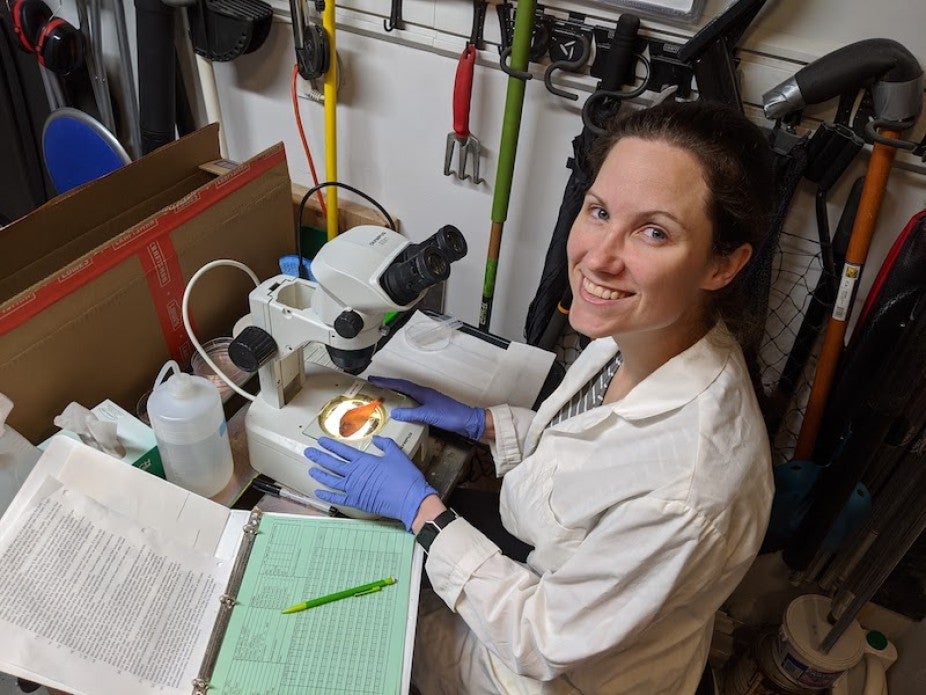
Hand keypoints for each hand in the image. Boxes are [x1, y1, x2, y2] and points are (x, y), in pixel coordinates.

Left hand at [305, 436, 436, 530]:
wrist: (410, 499)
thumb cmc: (405, 476)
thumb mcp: (397, 454)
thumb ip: (385, 444)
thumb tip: (377, 439)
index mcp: (364, 461)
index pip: (342, 451)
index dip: (330, 445)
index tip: (321, 441)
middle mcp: (355, 474)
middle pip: (332, 463)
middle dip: (319, 457)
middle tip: (309, 452)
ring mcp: (353, 489)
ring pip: (331, 480)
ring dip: (320, 474)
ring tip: (311, 470)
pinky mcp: (356, 501)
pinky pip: (337, 498)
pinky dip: (327, 496)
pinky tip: (319, 492)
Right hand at [369, 376, 485, 439]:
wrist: (468, 422)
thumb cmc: (450, 416)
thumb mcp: (428, 415)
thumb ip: (411, 413)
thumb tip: (393, 413)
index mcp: (422, 392)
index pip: (400, 385)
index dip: (386, 382)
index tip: (373, 380)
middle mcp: (424, 394)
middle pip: (402, 387)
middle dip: (388, 386)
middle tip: (373, 386)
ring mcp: (428, 400)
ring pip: (407, 394)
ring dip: (395, 393)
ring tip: (382, 396)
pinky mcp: (431, 408)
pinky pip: (412, 402)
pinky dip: (403, 403)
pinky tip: (400, 409)